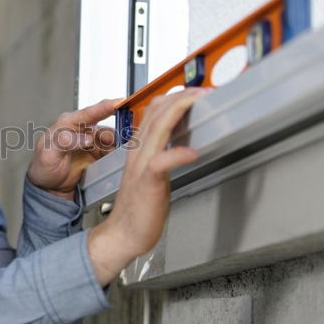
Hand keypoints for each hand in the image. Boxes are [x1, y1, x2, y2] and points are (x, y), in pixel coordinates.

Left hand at [27, 99, 121, 199]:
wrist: (48, 186)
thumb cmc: (43, 167)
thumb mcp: (47, 155)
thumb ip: (64, 142)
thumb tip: (85, 137)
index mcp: (67, 124)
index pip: (88, 113)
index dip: (104, 107)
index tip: (119, 102)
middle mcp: (81, 130)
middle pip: (104, 126)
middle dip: (117, 131)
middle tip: (126, 138)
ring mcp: (91, 142)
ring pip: (111, 140)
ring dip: (117, 145)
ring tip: (120, 153)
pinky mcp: (98, 154)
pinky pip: (111, 151)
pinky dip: (117, 154)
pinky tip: (118, 158)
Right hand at [88, 88, 211, 284]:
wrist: (122, 234)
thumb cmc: (138, 209)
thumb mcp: (152, 175)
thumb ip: (162, 156)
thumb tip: (179, 145)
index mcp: (139, 150)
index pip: (153, 113)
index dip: (174, 98)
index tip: (193, 91)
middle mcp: (139, 153)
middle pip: (156, 113)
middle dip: (181, 97)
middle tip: (201, 89)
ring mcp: (142, 166)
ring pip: (157, 129)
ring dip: (179, 111)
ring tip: (198, 100)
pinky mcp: (148, 183)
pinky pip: (161, 163)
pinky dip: (177, 155)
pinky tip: (191, 153)